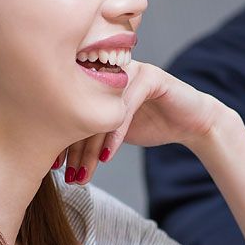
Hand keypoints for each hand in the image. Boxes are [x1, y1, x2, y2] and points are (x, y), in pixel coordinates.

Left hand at [61, 61, 227, 183]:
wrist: (192, 123)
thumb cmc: (153, 125)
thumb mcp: (113, 131)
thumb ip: (89, 133)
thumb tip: (54, 156)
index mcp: (97, 76)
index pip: (71, 108)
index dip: (60, 139)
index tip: (52, 166)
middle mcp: (110, 69)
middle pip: (82, 108)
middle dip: (73, 148)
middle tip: (67, 176)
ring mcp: (130, 70)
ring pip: (101, 110)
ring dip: (90, 148)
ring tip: (83, 174)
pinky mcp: (151, 77)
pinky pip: (125, 108)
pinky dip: (114, 136)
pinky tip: (107, 157)